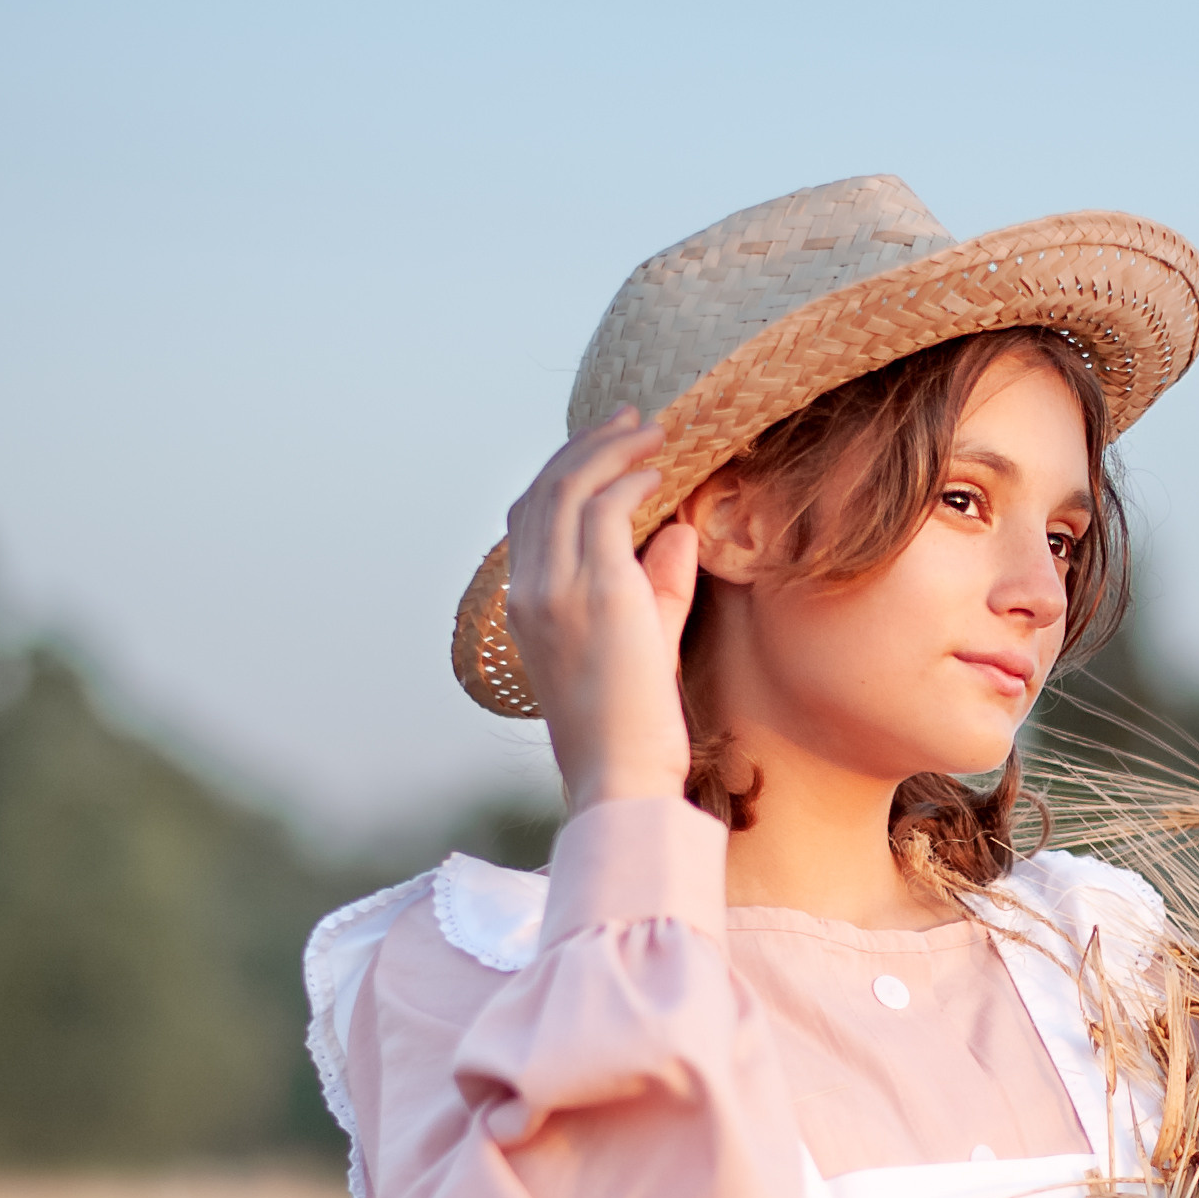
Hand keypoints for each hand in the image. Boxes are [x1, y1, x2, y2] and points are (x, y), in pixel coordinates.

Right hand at [504, 410, 701, 808]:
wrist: (621, 777)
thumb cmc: (630, 728)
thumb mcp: (641, 643)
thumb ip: (656, 585)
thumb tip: (676, 529)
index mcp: (523, 607)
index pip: (530, 514)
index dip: (566, 469)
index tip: (608, 444)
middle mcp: (528, 592)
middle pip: (545, 488)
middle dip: (589, 445)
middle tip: (633, 420)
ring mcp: (556, 590)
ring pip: (570, 487)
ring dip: (613, 451)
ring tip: (654, 434)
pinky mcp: (595, 593)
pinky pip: (606, 510)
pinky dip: (630, 481)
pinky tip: (658, 475)